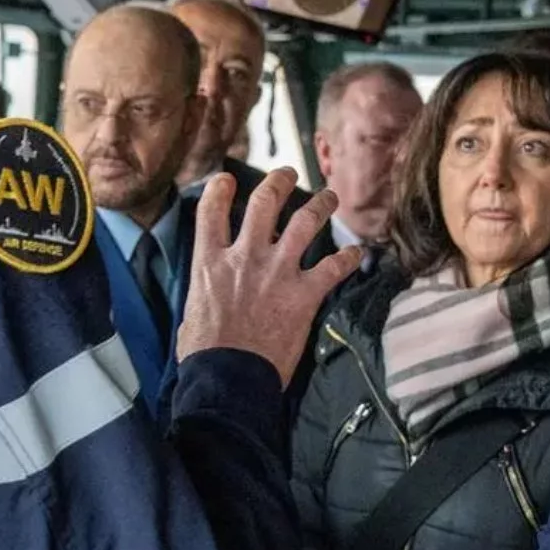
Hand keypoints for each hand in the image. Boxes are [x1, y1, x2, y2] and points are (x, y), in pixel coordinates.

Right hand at [177, 168, 361, 386]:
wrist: (229, 376)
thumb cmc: (204, 351)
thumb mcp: (192, 309)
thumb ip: (206, 289)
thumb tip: (210, 290)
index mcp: (211, 261)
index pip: (212, 210)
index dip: (219, 189)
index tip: (227, 179)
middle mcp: (245, 257)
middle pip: (264, 204)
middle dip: (278, 182)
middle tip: (288, 174)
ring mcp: (277, 273)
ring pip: (304, 223)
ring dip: (320, 205)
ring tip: (330, 196)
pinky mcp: (304, 295)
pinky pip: (333, 267)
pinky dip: (349, 258)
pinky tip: (357, 252)